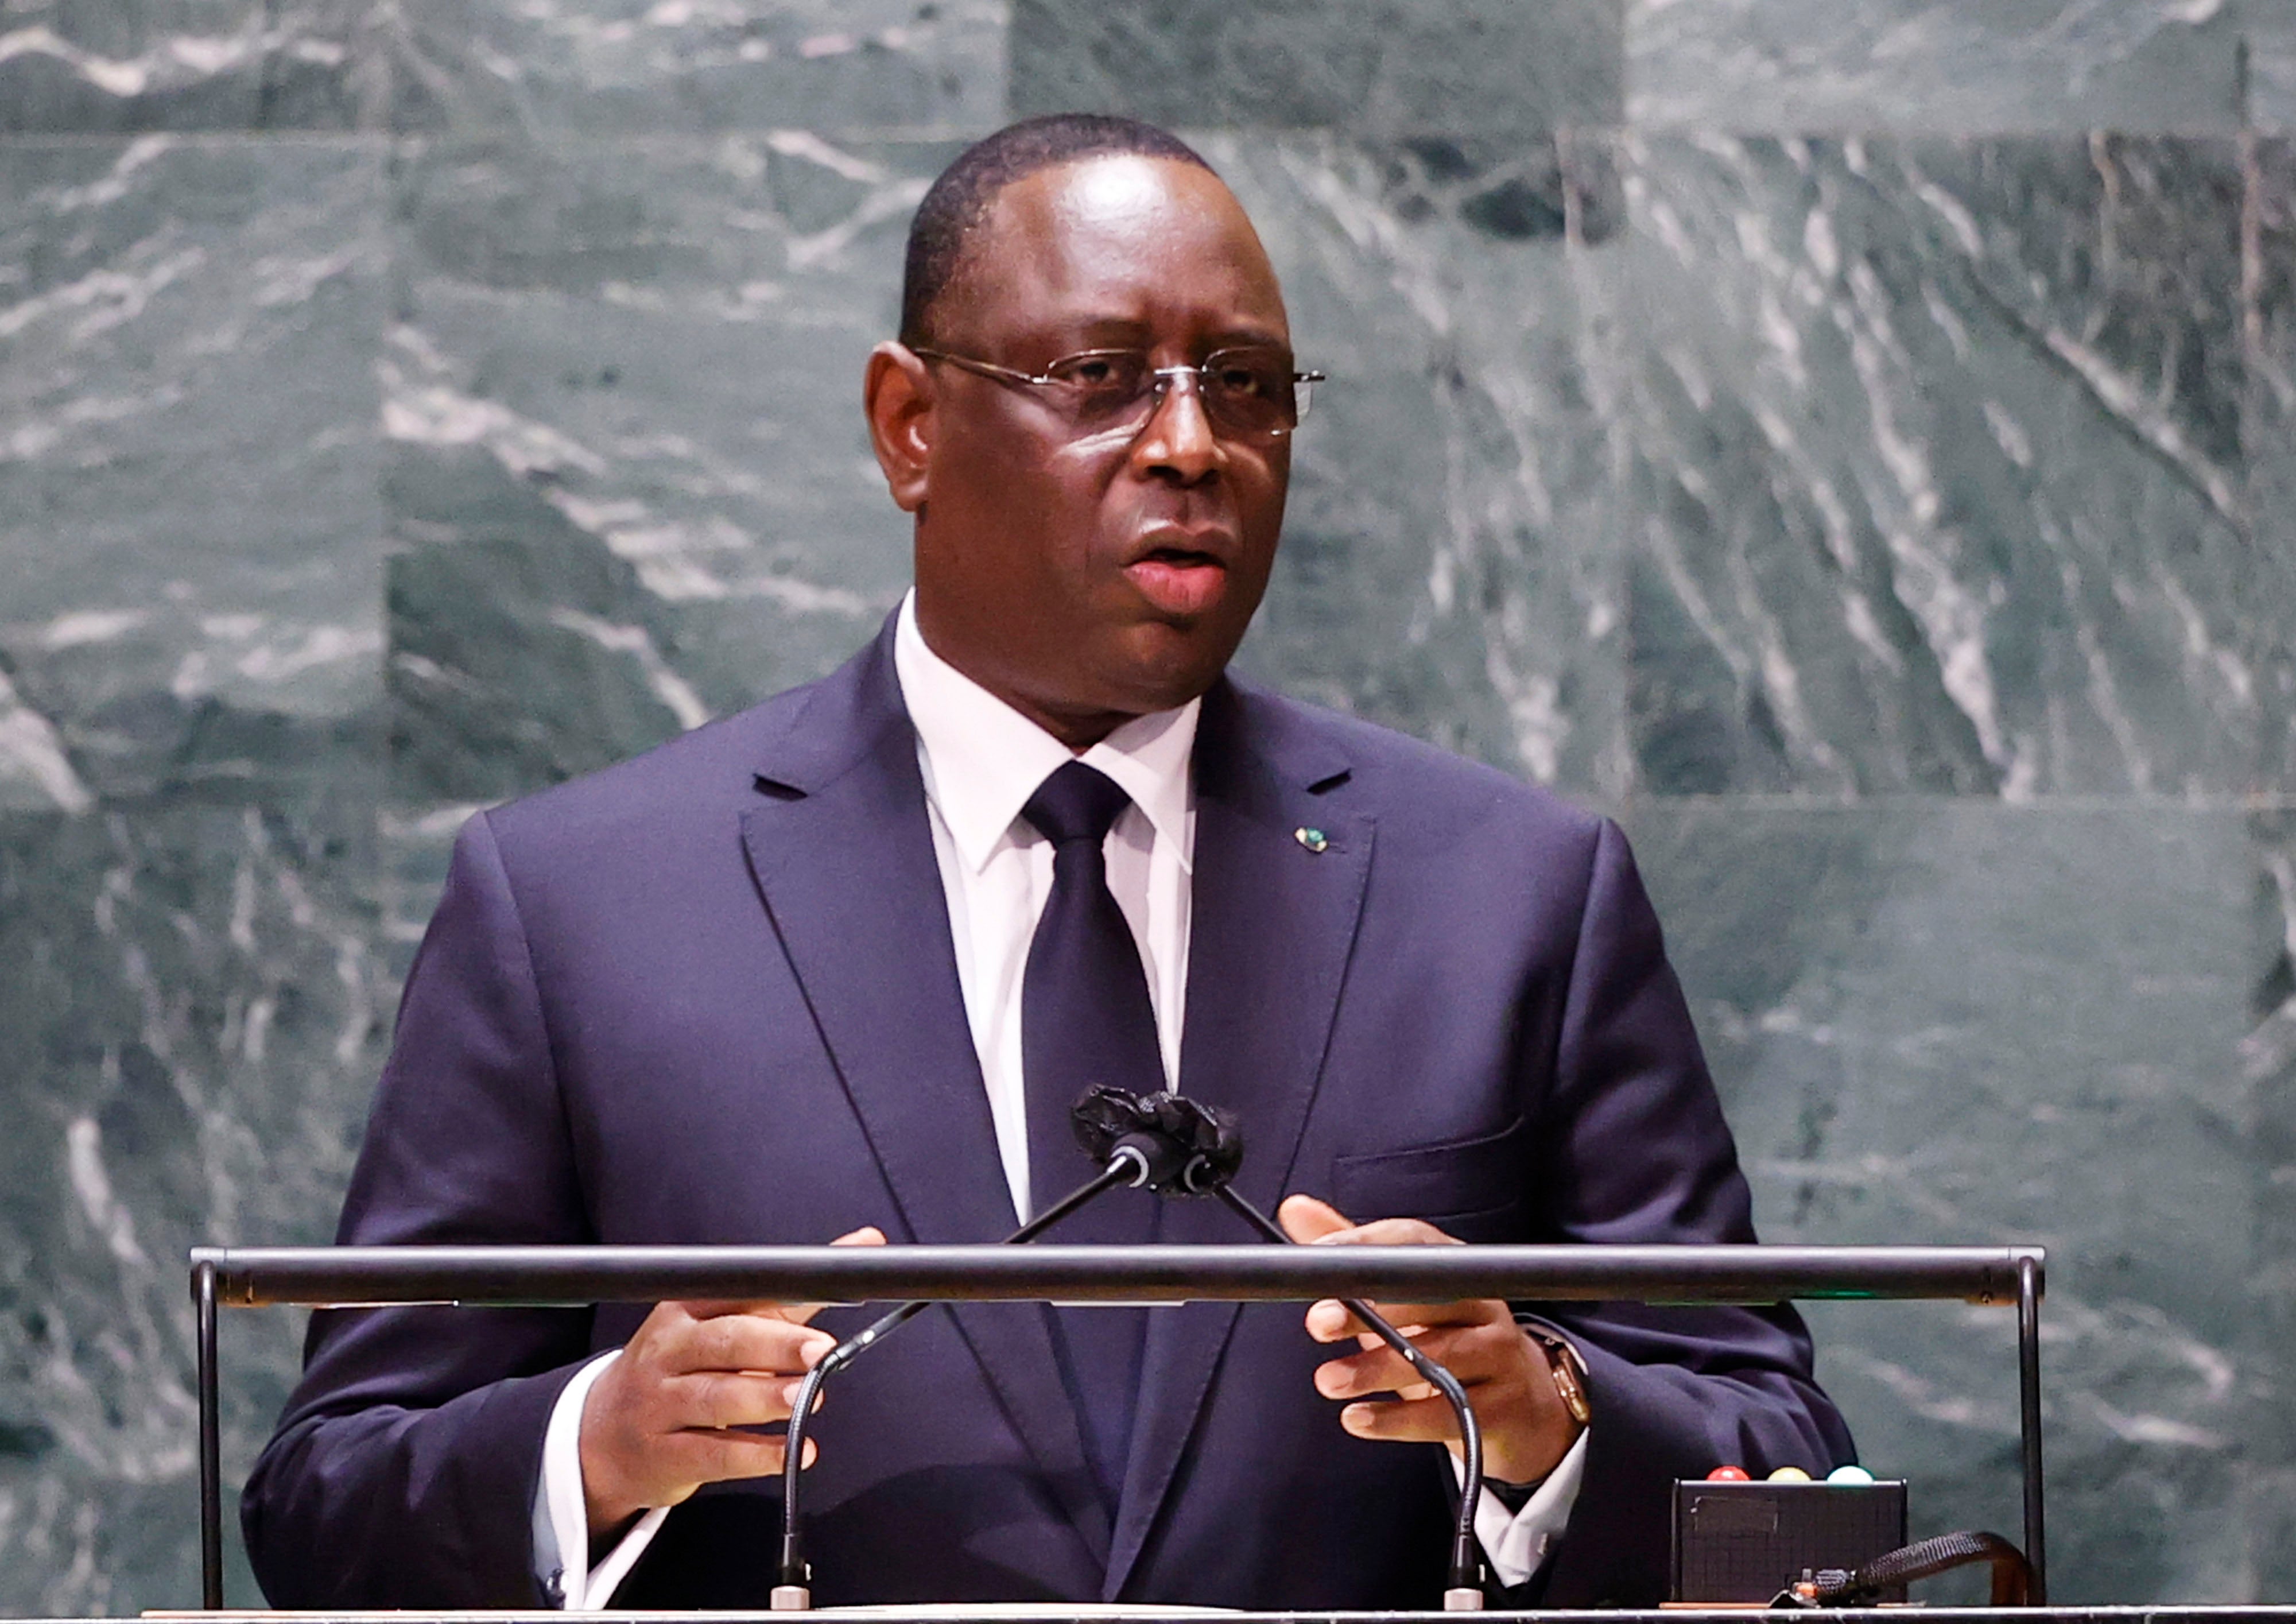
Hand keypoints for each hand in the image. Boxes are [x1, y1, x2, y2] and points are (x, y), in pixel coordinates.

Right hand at [579, 1225, 885, 1535]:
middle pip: (724, 1342)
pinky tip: (793, 1451)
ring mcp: (660, 1405)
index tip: (825, 1287)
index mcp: (684, 1311)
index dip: (779, 1290)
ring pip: (716, 1397)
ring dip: (766, 1397)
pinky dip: (757, 1455)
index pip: (733, 1291)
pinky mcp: (663, 1456)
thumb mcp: (725, 1325)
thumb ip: (792, 1291)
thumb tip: (865, 1244)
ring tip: (808, 1399)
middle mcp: (668, 1352)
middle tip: (819, 1352)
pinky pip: (713, 1454)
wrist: (603, 1435)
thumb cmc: (682, 1369)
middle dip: (774, 1345)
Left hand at [1278, 1194, 1582, 1485]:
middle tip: (1319, 1322)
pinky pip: (1449, 1413)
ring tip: (1329, 1380)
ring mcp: (1500, 1355)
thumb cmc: (1450, 1342)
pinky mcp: (1504, 1407)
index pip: (1415, 1242)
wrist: (1521, 1407)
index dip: (1366, 1246)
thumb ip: (1355, 1257)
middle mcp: (1484, 1305)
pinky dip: (1398, 1419)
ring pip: (1439, 1357)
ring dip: (1376, 1370)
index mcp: (1457, 1270)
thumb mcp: (1404, 1300)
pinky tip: (1358, 1418)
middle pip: (1429, 1299)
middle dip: (1369, 1310)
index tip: (1320, 1259)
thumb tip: (1297, 1209)